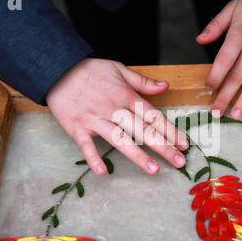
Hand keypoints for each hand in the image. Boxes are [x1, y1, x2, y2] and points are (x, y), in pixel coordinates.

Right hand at [46, 58, 188, 175]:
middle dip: (163, 146)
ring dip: (137, 155)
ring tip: (154, 170)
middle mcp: (114, 109)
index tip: (184, 145)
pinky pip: (86, 145)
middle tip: (179, 162)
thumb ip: (143, 82)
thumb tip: (166, 86)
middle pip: (142, 130)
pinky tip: (103, 172)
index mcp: (126, 96)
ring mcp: (96, 119)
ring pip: (120, 139)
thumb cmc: (90, 70)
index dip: (170, 131)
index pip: (153, 116)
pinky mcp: (77, 128)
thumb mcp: (119, 69)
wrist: (57, 68)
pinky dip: (93, 158)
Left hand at [196, 0, 241, 119]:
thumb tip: (199, 40)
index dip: (215, 75)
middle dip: (225, 95)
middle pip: (238, 74)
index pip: (225, 59)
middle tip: (216, 112)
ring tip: (237, 114)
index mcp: (240, 32)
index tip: (208, 88)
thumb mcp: (232, 8)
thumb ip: (215, 25)